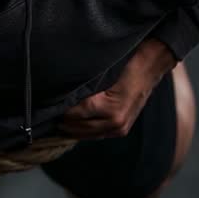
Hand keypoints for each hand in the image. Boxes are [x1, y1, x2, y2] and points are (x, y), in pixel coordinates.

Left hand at [57, 37, 177, 140]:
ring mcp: (120, 128)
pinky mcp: (122, 129)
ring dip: (71, 128)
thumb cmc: (127, 63)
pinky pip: (96, 135)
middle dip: (63, 121)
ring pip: (86, 134)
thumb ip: (85, 85)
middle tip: (47, 114)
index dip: (61, 109)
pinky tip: (72, 124)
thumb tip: (63, 91)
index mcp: (111, 108)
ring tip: (56, 120)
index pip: (77, 112)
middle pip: (79, 127)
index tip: (48, 104)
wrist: (151, 65)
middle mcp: (116, 122)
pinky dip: (83, 130)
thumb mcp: (104, 72)